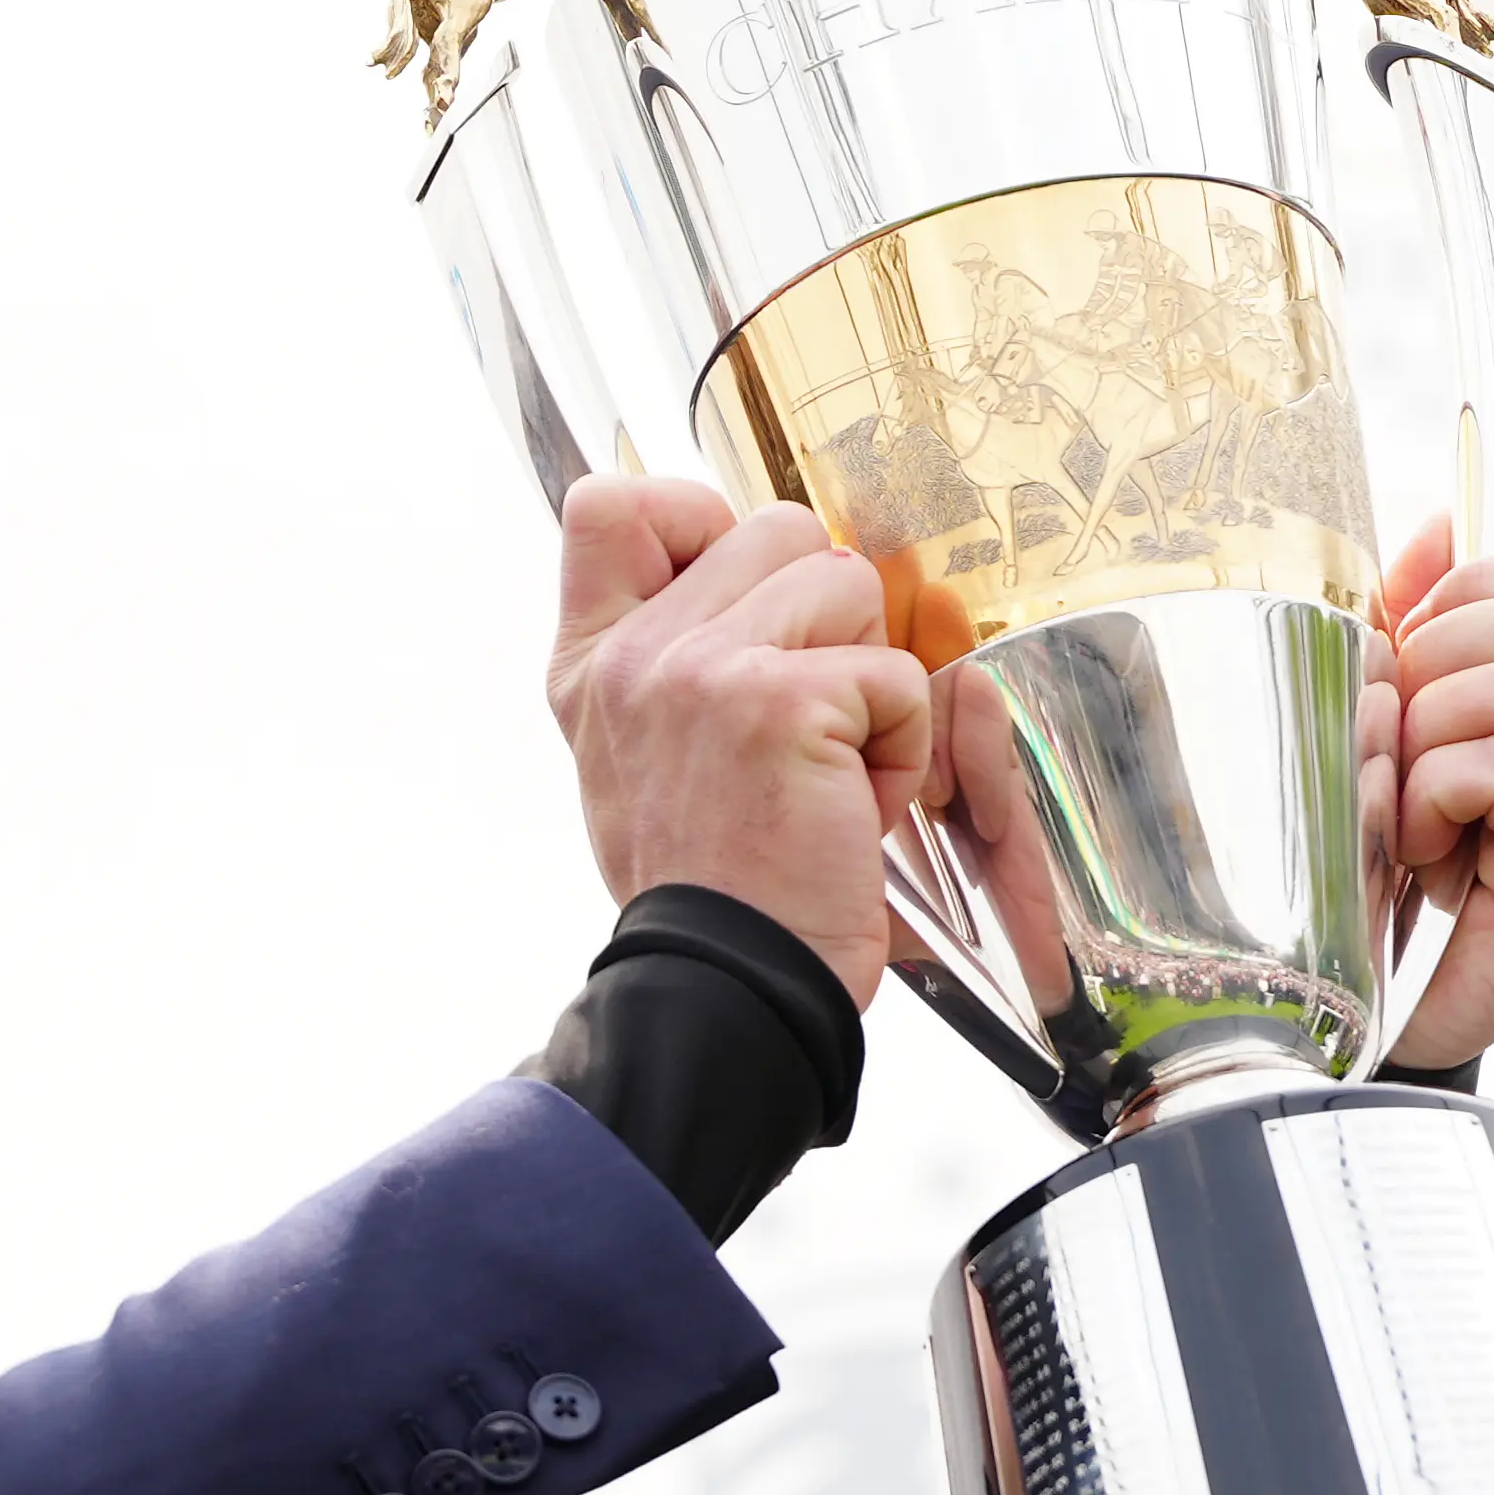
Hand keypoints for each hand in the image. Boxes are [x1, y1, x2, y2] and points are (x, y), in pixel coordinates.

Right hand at [548, 478, 932, 1003]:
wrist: (724, 989)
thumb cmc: (711, 889)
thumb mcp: (638, 760)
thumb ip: (667, 658)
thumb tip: (741, 572)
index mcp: (591, 664)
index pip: (612, 505)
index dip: (698, 522)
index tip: (739, 607)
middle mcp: (633, 655)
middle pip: (776, 530)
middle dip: (824, 621)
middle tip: (804, 725)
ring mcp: (700, 669)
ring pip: (846, 583)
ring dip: (867, 683)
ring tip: (829, 770)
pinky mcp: (779, 701)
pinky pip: (894, 675)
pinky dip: (901, 749)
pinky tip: (852, 810)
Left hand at [1365, 518, 1493, 1070]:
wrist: (1366, 1024)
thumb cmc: (1370, 876)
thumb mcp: (1387, 731)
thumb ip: (1414, 631)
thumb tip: (1439, 520)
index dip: (1472, 595)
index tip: (1404, 665)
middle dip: (1442, 657)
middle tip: (1396, 745)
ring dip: (1436, 727)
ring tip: (1410, 805)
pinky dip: (1437, 791)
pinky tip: (1420, 852)